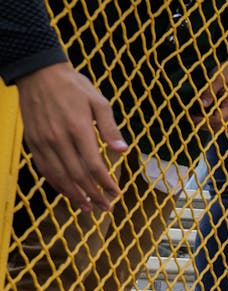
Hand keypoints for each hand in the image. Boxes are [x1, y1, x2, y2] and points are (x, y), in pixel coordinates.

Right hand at [15, 62, 125, 210]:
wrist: (38, 72)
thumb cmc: (73, 85)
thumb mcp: (98, 101)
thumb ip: (110, 128)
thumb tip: (122, 150)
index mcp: (78, 129)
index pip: (94, 165)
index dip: (105, 183)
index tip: (116, 193)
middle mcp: (59, 138)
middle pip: (77, 175)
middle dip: (93, 194)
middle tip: (105, 207)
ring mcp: (43, 141)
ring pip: (59, 176)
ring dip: (74, 195)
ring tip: (87, 208)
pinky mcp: (32, 141)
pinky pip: (44, 168)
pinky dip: (56, 184)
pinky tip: (67, 193)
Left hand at [196, 56, 227, 129]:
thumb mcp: (217, 79)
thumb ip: (210, 92)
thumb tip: (202, 104)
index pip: (218, 120)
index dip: (204, 121)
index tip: (191, 117)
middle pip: (218, 126)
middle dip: (203, 125)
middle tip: (189, 118)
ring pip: (219, 124)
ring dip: (206, 123)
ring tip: (193, 116)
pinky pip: (219, 119)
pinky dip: (209, 119)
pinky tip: (200, 113)